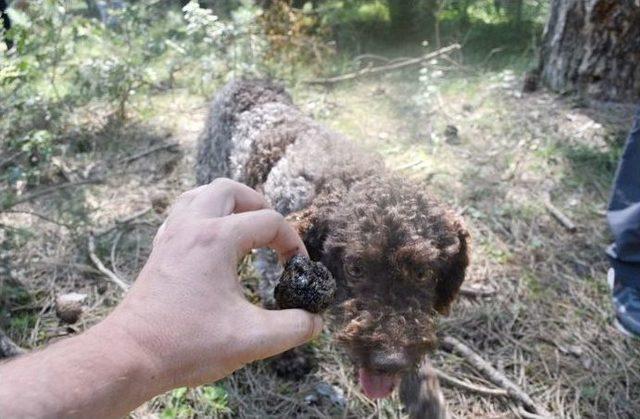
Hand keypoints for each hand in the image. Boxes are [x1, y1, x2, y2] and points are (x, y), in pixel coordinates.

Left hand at [93, 178, 322, 388]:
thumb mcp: (252, 339)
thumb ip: (293, 327)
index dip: (292, 243)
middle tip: (272, 233)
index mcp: (217, 239)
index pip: (269, 222)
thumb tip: (315, 321)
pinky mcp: (160, 249)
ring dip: (228, 203)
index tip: (298, 269)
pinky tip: (212, 240)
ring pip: (201, 194)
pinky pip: (183, 213)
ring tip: (245, 226)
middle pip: (229, 189)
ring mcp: (171, 236)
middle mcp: (192, 227)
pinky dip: (204, 215)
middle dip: (258, 205)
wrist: (130, 356)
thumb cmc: (187, 344)